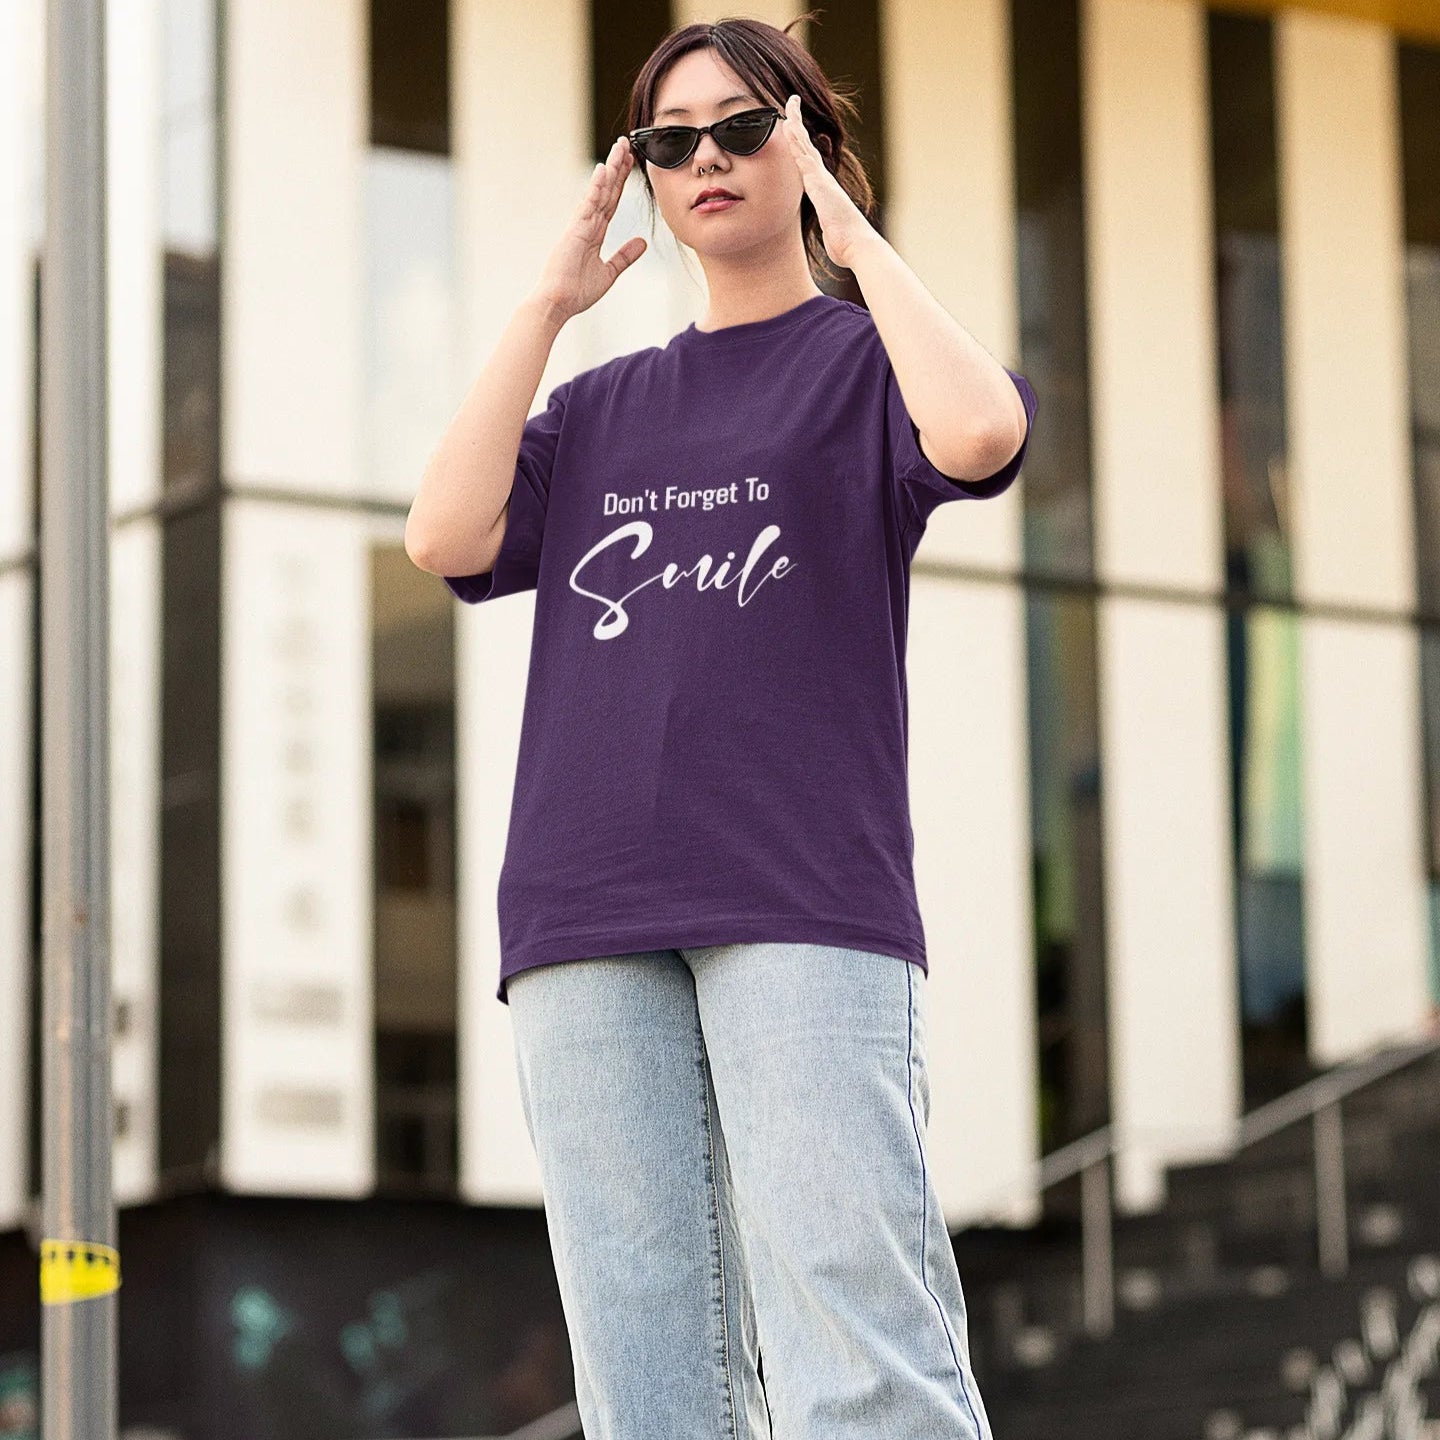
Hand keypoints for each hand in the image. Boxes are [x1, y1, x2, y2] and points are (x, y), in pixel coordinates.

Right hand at [532, 136, 646, 322]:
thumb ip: (625, 256)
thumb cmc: (577, 291)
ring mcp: (580, 225)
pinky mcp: (575, 231)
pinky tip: (604, 170)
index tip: (631, 163)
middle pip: (607, 190)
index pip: (612, 201)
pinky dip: (596, 187)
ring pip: (599, 192)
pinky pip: (588, 205)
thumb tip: (642, 242)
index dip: (622, 182)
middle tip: (627, 144)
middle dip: (617, 168)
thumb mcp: (609, 272)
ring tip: (620, 148)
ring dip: (610, 169)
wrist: (558, 303)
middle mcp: (587, 224)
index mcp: (594, 232)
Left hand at [781, 94, 875, 270]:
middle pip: (807, 145)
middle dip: (799, 124)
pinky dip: (796, 140)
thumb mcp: (832, 233)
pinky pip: (803, 156)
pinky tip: (788, 126)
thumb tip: (832, 238)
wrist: (856, 244)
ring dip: (796, 125)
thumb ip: (829, 228)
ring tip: (788, 106)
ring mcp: (821, 179)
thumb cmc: (846, 243)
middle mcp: (823, 179)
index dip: (802, 143)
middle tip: (792, 103)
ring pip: (805, 146)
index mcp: (824, 189)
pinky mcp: (818, 183)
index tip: (795, 128)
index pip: (810, 161)